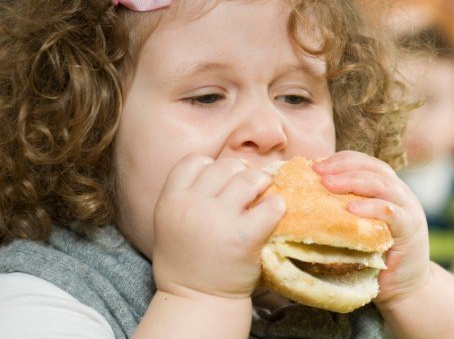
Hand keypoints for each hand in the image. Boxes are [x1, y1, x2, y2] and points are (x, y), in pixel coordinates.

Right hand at [151, 154, 285, 299]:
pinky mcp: (245, 237)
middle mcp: (192, 205)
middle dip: (239, 172)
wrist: (197, 300)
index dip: (210, 166)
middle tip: (248, 187)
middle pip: (224, 166)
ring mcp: (219, 220)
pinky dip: (276, 205)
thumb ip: (188, 194)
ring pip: (248, 178)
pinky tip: (274, 211)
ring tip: (264, 192)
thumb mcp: (170, 221)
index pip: (195, 161)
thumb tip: (227, 170)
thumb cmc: (187, 260)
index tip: (220, 180)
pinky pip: (270, 206)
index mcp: (171, 200)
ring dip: (261, 182)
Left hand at [313, 151, 430, 307]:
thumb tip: (305, 196)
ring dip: (353, 181)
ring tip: (328, 184)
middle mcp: (400, 194)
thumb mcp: (357, 226)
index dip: (341, 160)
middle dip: (343, 167)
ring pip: (383, 185)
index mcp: (387, 188)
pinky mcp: (411, 230)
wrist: (405, 287)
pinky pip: (392, 213)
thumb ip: (342, 209)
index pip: (365, 163)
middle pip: (373, 169)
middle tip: (317, 172)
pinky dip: (371, 207)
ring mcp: (408, 210)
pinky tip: (351, 209)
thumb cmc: (374, 256)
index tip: (315, 165)